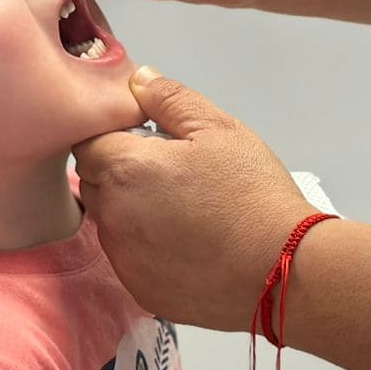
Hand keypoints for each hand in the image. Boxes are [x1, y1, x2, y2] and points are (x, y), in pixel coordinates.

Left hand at [74, 67, 317, 329]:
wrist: (282, 267)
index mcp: (125, 168)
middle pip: (96, 183)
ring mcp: (124, 258)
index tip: (147, 140)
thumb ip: (169, 99)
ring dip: (132, 211)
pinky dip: (146, 248)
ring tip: (184, 209)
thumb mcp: (219, 128)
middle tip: (172, 173)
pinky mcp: (140, 289)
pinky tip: (187, 242)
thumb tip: (139, 80)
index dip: (115, 137)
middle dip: (120, 172)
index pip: (88, 142)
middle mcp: (113, 216)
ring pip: (111, 223)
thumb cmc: (252, 194)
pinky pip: (129, 258)